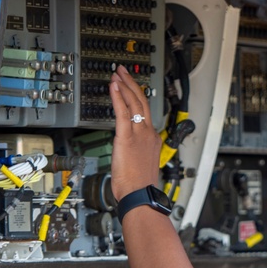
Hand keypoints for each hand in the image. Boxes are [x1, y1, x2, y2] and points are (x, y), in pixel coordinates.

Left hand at [109, 65, 161, 200]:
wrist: (140, 195)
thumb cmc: (139, 187)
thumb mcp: (140, 165)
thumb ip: (135, 153)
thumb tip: (127, 152)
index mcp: (153, 139)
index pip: (145, 113)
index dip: (136, 97)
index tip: (129, 87)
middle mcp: (148, 133)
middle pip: (142, 102)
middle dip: (132, 84)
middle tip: (124, 72)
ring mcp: (139, 134)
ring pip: (134, 103)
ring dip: (125, 86)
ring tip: (117, 74)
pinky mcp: (127, 138)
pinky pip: (122, 112)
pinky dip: (117, 98)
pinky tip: (113, 87)